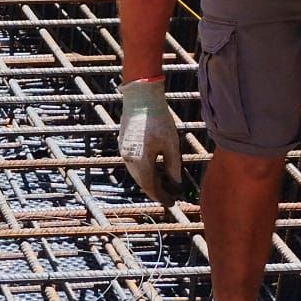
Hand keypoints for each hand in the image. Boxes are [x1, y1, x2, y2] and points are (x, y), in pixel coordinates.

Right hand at [119, 78, 183, 204]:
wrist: (141, 98)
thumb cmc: (158, 119)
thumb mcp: (171, 144)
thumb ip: (173, 166)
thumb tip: (176, 184)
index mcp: (141, 161)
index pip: (151, 187)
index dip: (162, 196)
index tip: (173, 202)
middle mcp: (129, 159)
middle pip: (142, 182)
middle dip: (157, 191)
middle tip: (170, 196)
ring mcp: (124, 151)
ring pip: (137, 174)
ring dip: (150, 181)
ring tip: (164, 185)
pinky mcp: (124, 144)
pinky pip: (134, 164)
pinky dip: (144, 171)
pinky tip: (154, 169)